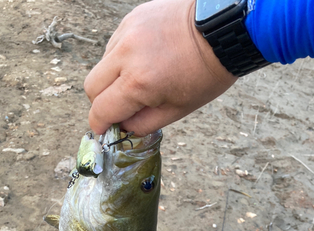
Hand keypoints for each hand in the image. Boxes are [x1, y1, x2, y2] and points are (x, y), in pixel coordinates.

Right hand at [84, 0, 236, 135]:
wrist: (221, 31)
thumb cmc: (204, 75)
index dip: (99, 124)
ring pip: (102, 65)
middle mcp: (126, 54)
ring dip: (113, 78)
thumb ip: (142, 123)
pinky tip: (144, 59)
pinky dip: (122, 58)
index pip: (101, 110)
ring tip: (140, 78)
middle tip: (119, 107)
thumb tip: (122, 126)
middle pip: (91, 87)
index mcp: (138, 82)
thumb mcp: (176, 110)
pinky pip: (114, 45)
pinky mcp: (131, 19)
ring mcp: (126, 32)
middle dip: (101, 102)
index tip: (103, 129)